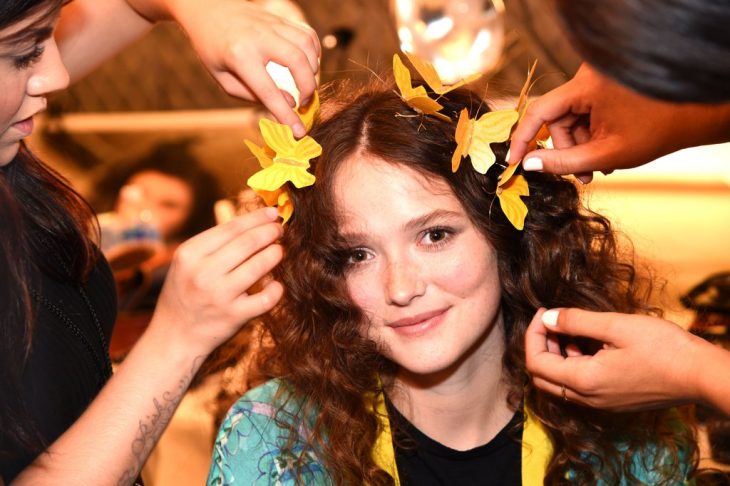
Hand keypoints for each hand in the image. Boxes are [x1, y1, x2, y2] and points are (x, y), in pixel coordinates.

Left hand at [142, 0, 320, 137]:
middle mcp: (259, 37)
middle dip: (308, 88)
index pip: (269, 91)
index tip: (299, 132)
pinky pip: (308, 35)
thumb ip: (252, 95)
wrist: (206, 8)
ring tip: (305, 85)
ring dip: (313, 71)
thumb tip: (287, 103)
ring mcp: (272, 24)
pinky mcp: (281, 18)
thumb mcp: (222, 78)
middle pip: (298, 63)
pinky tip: (307, 65)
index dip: (286, 115)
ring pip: (307, 46)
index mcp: (240, 56)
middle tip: (304, 103)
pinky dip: (314, 53)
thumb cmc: (213, 49)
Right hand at [149, 207, 283, 355]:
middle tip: (280, 230)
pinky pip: (266, 299)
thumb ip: (213, 244)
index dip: (256, 218)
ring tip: (280, 251)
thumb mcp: (187, 264)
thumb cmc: (185, 294)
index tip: (273, 213)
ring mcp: (219, 295)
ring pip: (259, 267)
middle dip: (270, 232)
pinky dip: (276, 289)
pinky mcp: (234, 316)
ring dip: (275, 255)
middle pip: (248, 243)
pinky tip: (277, 284)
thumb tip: (252, 223)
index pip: (231, 228)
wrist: (173, 337)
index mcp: (189, 254)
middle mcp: (202, 273)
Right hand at [508, 64, 729, 181]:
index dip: (523, 139)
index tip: (513, 162)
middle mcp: (587, 76)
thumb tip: (528, 166)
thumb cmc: (656, 132)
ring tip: (600, 166)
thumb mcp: (605, 154)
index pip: (539, 111)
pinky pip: (582, 113)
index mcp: (587, 86)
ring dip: (579, 145)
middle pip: (556, 119)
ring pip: (569, 119)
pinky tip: (605, 150)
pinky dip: (589, 134)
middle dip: (566, 149)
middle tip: (584, 175)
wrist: (694, 115)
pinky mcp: (602, 86)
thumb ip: (563, 162)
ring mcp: (595, 80)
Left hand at [524, 307, 708, 410]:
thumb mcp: (616, 325)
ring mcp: (600, 404)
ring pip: (559, 383)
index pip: (535, 362)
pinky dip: (574, 364)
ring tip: (571, 328)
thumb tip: (547, 317)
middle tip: (552, 320)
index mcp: (584, 381)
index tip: (544, 311)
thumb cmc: (663, 348)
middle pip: (542, 376)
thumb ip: (575, 321)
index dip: (533, 334)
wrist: (701, 375)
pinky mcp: (612, 401)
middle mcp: (587, 399)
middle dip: (540, 345)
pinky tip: (589, 343)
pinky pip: (579, 387)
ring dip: (557, 355)